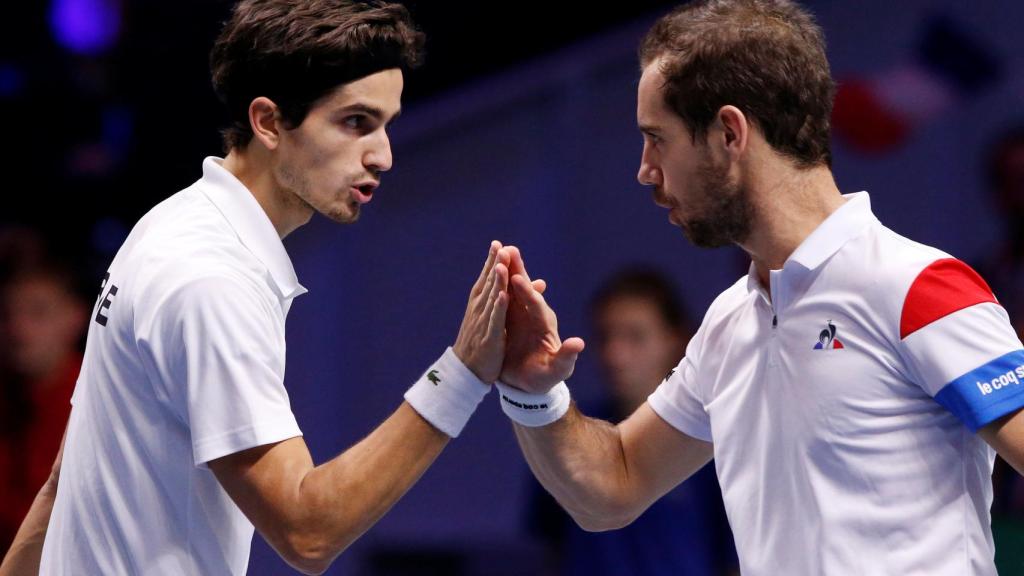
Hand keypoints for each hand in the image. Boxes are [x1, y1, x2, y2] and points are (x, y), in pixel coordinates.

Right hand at [453, 241, 510, 381]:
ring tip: (501, 263)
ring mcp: (484, 324)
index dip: (492, 262)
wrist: (467, 372)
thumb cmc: (480, 341)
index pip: (488, 280)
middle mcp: (480, 311)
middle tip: (499, 246)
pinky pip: (495, 321)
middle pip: (489, 285)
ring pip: (491, 299)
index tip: (498, 244)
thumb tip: (540, 282)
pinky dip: (499, 308)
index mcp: (481, 304)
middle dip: (494, 265)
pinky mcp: (491, 339)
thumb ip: (515, 298)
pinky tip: (504, 295)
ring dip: (496, 282)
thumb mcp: (496, 318)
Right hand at [499, 247, 584, 392]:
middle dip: (516, 270)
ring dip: (505, 273)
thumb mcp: (557, 370)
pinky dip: (496, 290)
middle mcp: (532, 316)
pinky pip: (501, 302)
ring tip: (498, 254)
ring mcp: (519, 317)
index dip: (527, 293)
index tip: (517, 279)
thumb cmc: (546, 376)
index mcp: (544, 324)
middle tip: (508, 249)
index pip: (536, 304)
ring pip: (511, 290)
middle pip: (524, 289)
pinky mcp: (508, 322)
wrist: (533, 384)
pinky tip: (489, 279)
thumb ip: (566, 356)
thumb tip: (578, 343)